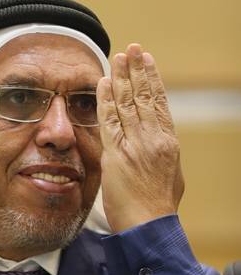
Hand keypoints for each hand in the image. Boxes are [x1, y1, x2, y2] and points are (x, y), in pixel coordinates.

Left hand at [96, 44, 183, 233]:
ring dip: (122, 77)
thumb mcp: (170, 176)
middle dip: (137, 70)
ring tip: (118, 57)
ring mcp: (135, 145)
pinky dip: (107, 100)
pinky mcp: (116, 154)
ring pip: (128, 103)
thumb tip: (157, 148)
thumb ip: (161, 157)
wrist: (149, 225)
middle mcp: (153, 139)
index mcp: (168, 142)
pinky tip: (105, 83)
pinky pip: (109, 121)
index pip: (159, 104)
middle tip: (132, 49)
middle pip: (144, 97)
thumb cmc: (158, 208)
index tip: (147, 62)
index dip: (152, 80)